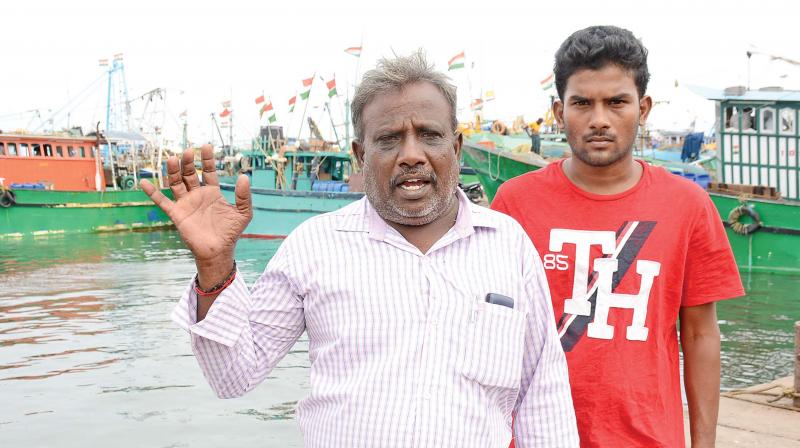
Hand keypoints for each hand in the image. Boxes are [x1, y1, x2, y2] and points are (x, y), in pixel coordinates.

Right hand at [141, 145, 251, 284]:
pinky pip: (162, 202)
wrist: (218, 251)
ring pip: (176, 183)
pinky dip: (153, 193)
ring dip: (173, 171)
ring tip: (172, 159)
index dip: (207, 159)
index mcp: (212, 192)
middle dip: (189, 162)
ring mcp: (186, 203)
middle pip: (190, 174)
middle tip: (188, 151)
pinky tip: (145, 183)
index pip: (208, 171)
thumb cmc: (231, 232)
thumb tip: (244, 177)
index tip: (206, 146)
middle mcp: (197, 195)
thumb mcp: (243, 213)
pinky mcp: (176, 214)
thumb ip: (244, 196)